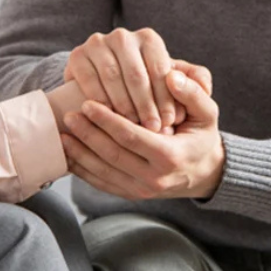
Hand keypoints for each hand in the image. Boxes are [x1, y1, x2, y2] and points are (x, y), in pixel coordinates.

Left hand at [61, 66, 224, 199]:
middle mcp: (154, 178)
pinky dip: (83, 170)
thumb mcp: (207, 113)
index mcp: (170, 156)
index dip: (107, 120)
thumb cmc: (202, 136)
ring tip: (62, 135)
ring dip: (80, 154)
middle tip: (68, 116)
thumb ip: (192, 92)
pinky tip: (69, 155)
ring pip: (103, 172)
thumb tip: (172, 75)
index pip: (131, 136)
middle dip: (87, 135)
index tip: (87, 104)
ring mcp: (141, 190)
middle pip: (112, 155)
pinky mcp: (131, 195)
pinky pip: (102, 184)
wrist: (205, 172)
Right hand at [64, 27, 180, 133]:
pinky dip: (99, 100)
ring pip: (113, 77)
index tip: (170, 121)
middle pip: (136, 74)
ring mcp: (98, 43)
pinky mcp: (77, 55)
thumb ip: (174, 96)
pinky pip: (89, 79)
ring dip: (123, 105)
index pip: (160, 68)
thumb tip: (178, 115)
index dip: (166, 97)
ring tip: (132, 126)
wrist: (102, 82)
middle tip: (152, 128)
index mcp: (148, 38)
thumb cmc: (140, 89)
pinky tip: (108, 117)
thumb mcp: (161, 86)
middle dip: (146, 104)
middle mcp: (123, 36)